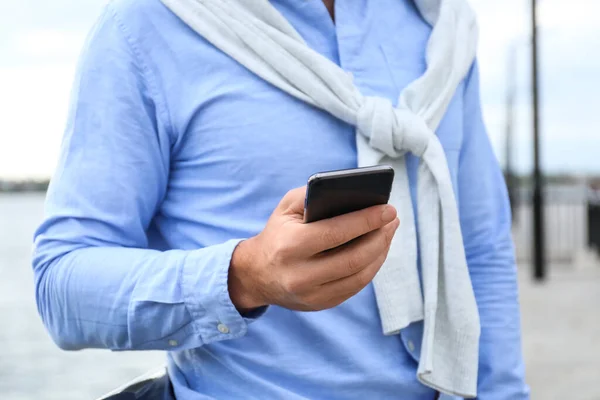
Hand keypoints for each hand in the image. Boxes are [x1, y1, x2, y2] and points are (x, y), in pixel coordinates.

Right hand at [228, 186, 399, 311]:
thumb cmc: (278, 233)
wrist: (256, 274)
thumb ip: (315, 196)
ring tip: (389, 232)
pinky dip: (371, 267)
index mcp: (290, 246)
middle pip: (353, 258)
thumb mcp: (286, 208)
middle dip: (379, 237)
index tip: (389, 209)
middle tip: (393, 219)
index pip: (336, 233)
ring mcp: (311, 295)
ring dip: (380, 252)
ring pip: (358, 276)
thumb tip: (354, 194)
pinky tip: (378, 250)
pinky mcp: (320, 304)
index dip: (366, 221)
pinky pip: (355, 287)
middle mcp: (300, 275)